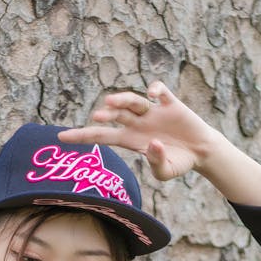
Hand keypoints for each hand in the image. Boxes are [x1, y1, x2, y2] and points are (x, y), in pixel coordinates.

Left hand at [58, 82, 220, 181]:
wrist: (200, 151)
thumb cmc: (179, 163)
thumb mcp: (167, 171)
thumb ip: (156, 163)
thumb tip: (152, 143)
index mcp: (131, 140)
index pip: (101, 136)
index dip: (82, 135)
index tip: (60, 137)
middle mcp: (138, 123)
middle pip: (116, 115)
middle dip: (106, 114)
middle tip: (98, 114)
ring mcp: (153, 112)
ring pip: (132, 101)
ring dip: (121, 100)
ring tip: (111, 101)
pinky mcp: (170, 103)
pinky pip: (159, 91)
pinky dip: (155, 89)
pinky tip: (153, 94)